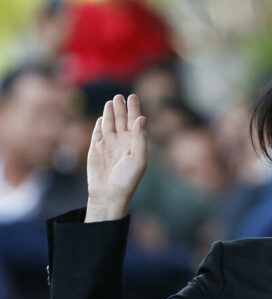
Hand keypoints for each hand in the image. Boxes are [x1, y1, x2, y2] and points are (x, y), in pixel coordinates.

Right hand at [85, 94, 146, 220]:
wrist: (109, 194)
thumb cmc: (127, 179)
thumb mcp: (139, 159)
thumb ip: (140, 139)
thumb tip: (141, 118)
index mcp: (134, 144)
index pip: (135, 122)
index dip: (134, 109)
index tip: (132, 96)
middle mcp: (122, 143)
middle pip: (122, 121)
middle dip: (121, 108)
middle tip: (119, 96)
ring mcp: (108, 146)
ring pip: (109, 125)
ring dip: (110, 113)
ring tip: (111, 101)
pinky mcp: (96, 150)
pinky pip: (97, 134)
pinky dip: (99, 125)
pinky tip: (102, 118)